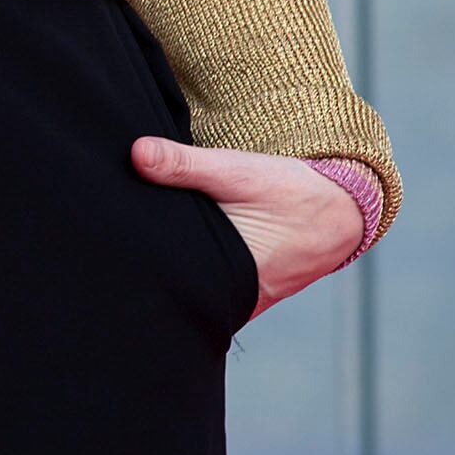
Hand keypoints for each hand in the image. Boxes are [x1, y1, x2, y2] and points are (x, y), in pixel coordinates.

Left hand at [130, 136, 365, 318]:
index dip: (142, 274)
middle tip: (116, 254)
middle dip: (152, 276)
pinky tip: (169, 253)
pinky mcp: (247, 291)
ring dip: (175, 274)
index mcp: (233, 279)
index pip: (172, 288)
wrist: (340, 206)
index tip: (114, 257)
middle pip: (181, 294)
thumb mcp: (235, 171)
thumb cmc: (290, 191)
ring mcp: (245, 300)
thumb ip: (184, 164)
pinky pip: (214, 291)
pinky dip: (194, 274)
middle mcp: (239, 300)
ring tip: (136, 253)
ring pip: (197, 294)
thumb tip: (136, 154)